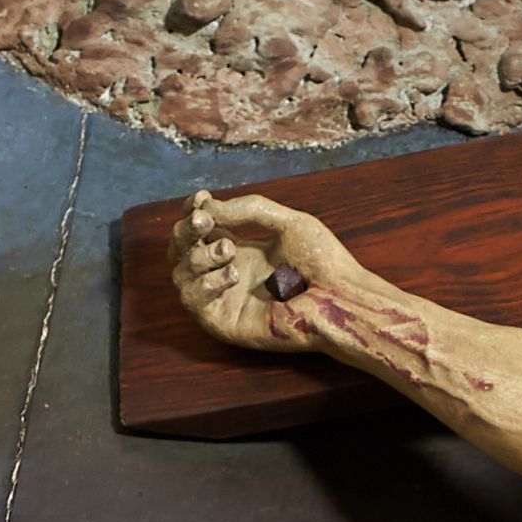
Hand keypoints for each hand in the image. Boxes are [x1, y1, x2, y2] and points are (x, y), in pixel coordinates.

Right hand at [171, 189, 360, 351]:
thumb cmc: (324, 262)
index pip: (199, 231)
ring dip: (197, 257)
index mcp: (241, 252)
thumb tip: (208, 208)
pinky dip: (205, 283)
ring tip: (229, 249)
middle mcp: (227, 276)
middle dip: (187, 231)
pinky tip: (233, 274)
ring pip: (181, 275)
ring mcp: (224, 300)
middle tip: (206, 221)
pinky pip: (193, 302)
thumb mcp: (287, 223)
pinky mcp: (225, 324)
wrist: (341, 298)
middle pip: (181, 250)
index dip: (193, 212)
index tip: (202, 198)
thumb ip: (249, 210)